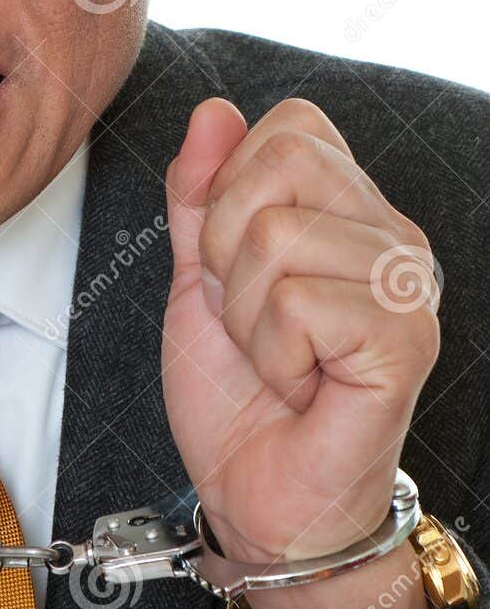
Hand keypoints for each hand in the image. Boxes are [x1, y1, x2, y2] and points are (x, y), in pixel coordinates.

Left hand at [162, 96, 439, 567]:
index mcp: (351, 212)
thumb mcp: (199, 277)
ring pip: (278, 234)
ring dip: (248, 313)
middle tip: (254, 320)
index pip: (291, 125)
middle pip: (280, 162)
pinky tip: (300, 385)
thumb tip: (214, 110)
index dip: (232, 191)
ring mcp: (408, 285)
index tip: (236, 271)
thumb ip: (202, 193)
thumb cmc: (240, 398)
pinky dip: (273, 353)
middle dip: (229, 249)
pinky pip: (299, 302)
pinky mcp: (407, 338)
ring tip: (278, 359)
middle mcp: (392, 236)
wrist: (258, 498)